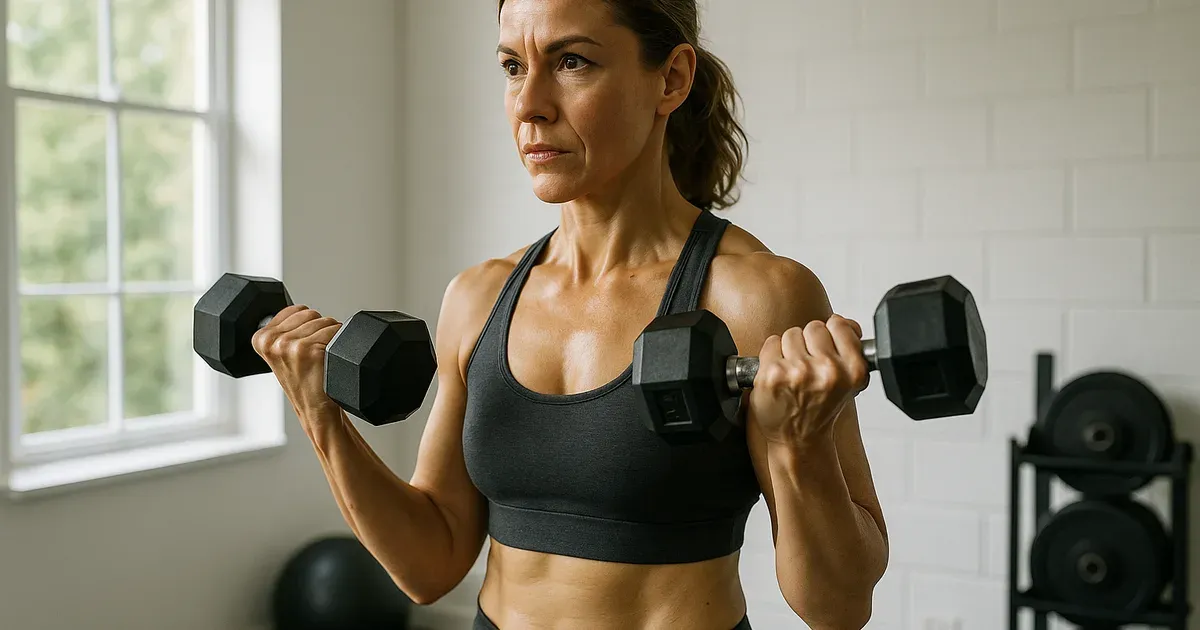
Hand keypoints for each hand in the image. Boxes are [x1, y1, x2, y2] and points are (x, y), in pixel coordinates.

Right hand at [251, 304, 343, 417]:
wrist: (315, 409)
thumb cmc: (303, 383)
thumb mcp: (280, 354)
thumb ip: (282, 331)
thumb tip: (298, 311)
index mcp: (261, 338)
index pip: (295, 310)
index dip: (306, 325)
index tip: (303, 345)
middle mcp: (273, 341)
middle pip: (311, 314)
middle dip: (318, 329)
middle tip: (313, 354)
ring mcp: (291, 345)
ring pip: (325, 321)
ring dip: (330, 336)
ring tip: (320, 358)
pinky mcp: (310, 350)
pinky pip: (336, 331)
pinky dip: (339, 342)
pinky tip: (329, 359)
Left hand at [748, 315, 869, 446]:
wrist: (798, 439)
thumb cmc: (821, 408)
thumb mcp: (848, 380)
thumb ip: (850, 346)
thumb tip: (844, 321)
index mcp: (852, 371)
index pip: (839, 325)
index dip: (830, 334)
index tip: (826, 349)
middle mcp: (827, 371)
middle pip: (813, 327)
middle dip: (809, 343)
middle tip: (809, 366)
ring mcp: (799, 372)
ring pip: (791, 334)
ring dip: (789, 349)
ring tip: (794, 373)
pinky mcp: (773, 374)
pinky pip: (771, 343)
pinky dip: (771, 355)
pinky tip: (779, 374)